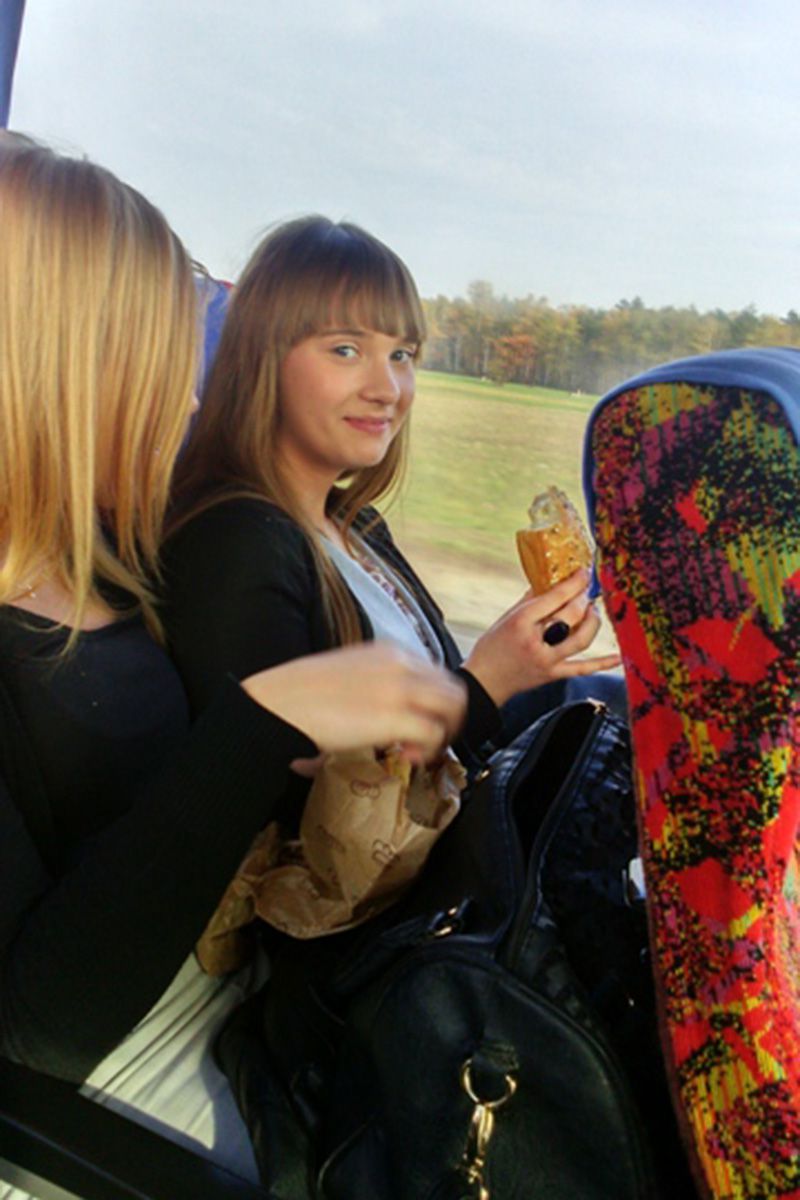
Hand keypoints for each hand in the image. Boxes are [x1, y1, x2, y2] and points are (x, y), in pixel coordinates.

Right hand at [241, 643, 466, 762]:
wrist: (278, 702)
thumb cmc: (304, 693)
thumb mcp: (350, 671)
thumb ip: (377, 680)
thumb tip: (387, 706)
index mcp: (390, 651)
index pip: (436, 674)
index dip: (434, 703)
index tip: (418, 722)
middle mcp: (401, 664)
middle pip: (454, 689)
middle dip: (449, 719)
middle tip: (428, 741)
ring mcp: (399, 689)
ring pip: (454, 708)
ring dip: (444, 733)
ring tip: (419, 750)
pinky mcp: (392, 716)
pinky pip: (434, 732)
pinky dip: (429, 749)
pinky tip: (407, 757)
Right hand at [463, 569, 620, 707]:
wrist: (483, 682)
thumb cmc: (491, 648)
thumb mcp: (506, 618)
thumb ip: (530, 601)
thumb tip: (551, 581)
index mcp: (520, 622)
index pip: (553, 598)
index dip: (573, 583)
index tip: (583, 573)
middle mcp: (535, 642)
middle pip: (569, 616)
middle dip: (583, 600)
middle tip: (587, 593)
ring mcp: (546, 661)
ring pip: (580, 640)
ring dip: (591, 622)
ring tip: (592, 611)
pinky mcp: (552, 676)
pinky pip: (582, 669)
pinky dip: (602, 663)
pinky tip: (617, 656)